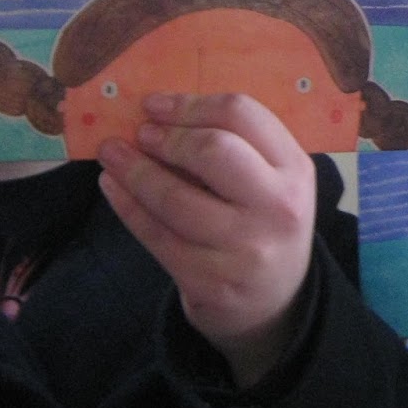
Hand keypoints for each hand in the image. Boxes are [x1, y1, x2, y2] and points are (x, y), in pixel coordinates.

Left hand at [97, 93, 317, 387]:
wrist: (273, 303)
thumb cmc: (263, 222)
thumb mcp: (271, 180)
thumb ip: (235, 146)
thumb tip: (161, 112)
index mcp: (295, 169)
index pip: (242, 115)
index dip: (190, 104)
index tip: (154, 104)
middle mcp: (276, 206)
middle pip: (213, 151)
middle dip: (166, 136)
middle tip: (140, 132)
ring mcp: (244, 248)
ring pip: (174, 197)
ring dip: (134, 170)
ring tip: (111, 153)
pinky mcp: (210, 281)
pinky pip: (156, 235)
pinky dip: (127, 205)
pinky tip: (112, 186)